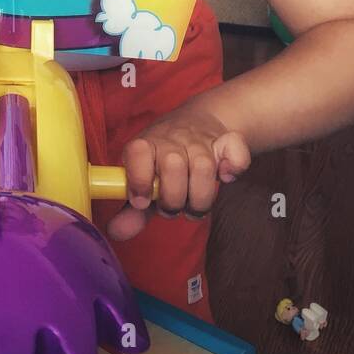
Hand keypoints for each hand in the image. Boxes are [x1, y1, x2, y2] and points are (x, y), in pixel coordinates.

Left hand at [106, 110, 250, 242]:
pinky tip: (225, 177)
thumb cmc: (165, 161)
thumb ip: (132, 210)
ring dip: (200, 197)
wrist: (198, 122)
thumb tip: (116, 231)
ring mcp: (200, 139)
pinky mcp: (227, 141)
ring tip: (194, 203)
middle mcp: (172, 139)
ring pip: (204, 167)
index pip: (137, 152)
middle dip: (174, 199)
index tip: (141, 201)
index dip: (139, 179)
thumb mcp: (145, 181)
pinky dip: (234, 168)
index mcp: (146, 145)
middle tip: (173, 206)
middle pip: (173, 166)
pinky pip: (236, 154)